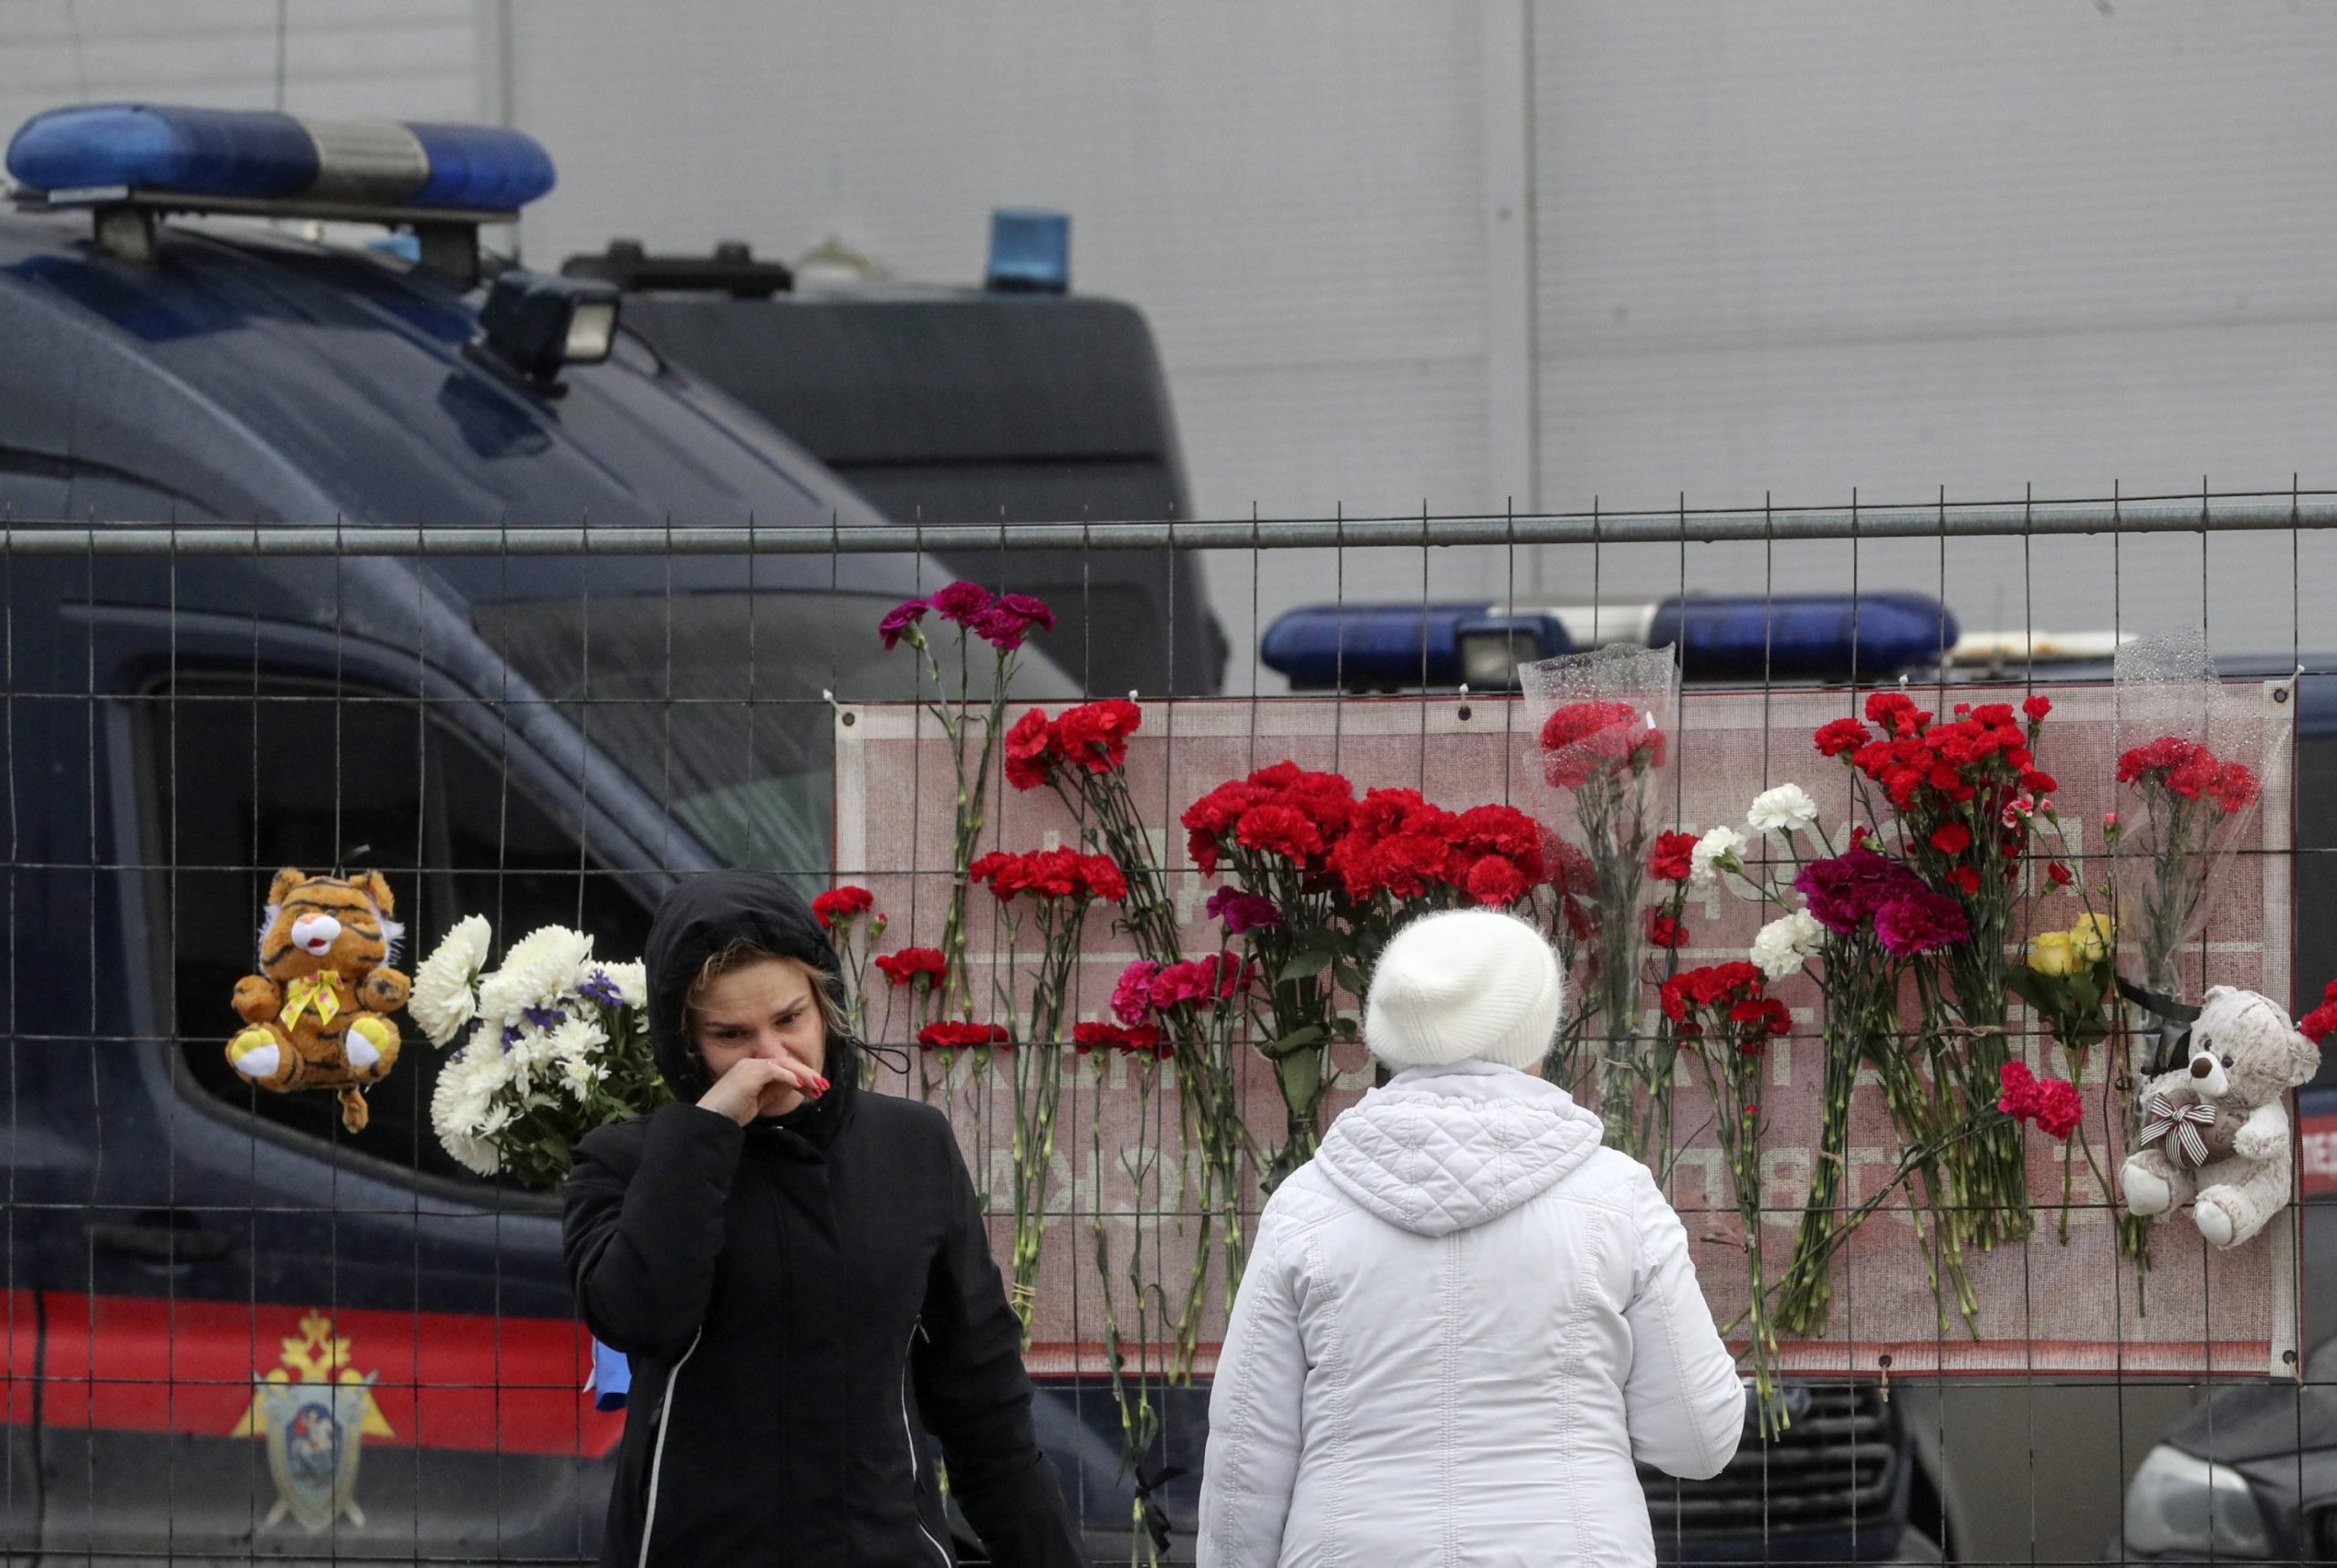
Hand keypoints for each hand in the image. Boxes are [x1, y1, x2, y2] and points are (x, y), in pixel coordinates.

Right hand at [697, 1056, 826, 1124]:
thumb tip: (796, 1085)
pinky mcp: (748, 1074)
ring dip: (804, 1075)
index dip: (802, 1077)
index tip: (816, 1090)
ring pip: (783, 1064)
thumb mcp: (758, 1101)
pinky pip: (774, 1071)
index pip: (783, 1067)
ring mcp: (749, 1067)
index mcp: (752, 1068)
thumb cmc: (731, 1113)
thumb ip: (774, 1090)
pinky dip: (789, 1077)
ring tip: (818, 1086)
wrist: (711, 1120)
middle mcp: (751, 1063)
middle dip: (808, 1075)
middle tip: (824, 1086)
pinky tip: (801, 1086)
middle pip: (786, 1063)